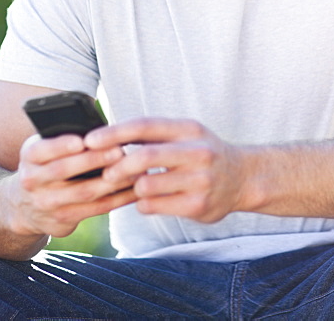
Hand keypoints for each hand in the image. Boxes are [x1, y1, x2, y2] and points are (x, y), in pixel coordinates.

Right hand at [8, 133, 136, 237]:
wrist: (26, 205)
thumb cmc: (48, 165)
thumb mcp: (46, 149)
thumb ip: (66, 138)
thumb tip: (103, 129)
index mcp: (30, 157)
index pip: (41, 150)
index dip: (61, 145)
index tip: (82, 141)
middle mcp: (32, 181)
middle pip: (64, 170)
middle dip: (94, 160)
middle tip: (119, 151)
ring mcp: (46, 204)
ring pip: (83, 192)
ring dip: (112, 181)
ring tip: (135, 170)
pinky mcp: (63, 220)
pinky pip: (95, 209)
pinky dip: (118, 199)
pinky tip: (135, 189)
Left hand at [85, 118, 245, 222]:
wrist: (243, 178)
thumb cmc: (203, 153)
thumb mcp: (185, 134)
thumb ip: (153, 135)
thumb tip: (107, 137)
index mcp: (190, 130)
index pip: (146, 126)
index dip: (115, 133)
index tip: (90, 140)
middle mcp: (198, 152)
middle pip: (145, 156)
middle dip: (118, 166)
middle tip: (106, 173)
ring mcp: (200, 180)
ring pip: (146, 185)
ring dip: (132, 188)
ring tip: (135, 186)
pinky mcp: (198, 205)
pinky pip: (153, 206)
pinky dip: (143, 203)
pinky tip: (150, 199)